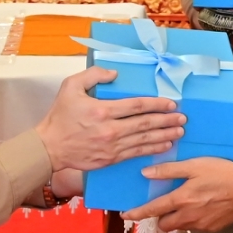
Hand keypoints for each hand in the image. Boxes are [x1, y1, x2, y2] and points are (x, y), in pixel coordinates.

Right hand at [36, 67, 185, 172]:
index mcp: (102, 110)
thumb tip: (115, 74)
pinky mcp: (111, 158)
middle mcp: (110, 129)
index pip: (136, 106)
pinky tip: (165, 145)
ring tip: (180, 131)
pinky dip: (153, 148)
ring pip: (144, 139)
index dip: (156, 104)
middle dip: (167, 120)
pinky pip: (136, 153)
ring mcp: (112, 146)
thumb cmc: (60, 116)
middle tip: (182, 117)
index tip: (171, 103)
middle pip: (145, 123)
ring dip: (165, 135)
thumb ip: (93, 75)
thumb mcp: (70, 86)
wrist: (49, 147)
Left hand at [125, 157, 232, 232]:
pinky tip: (203, 206)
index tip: (125, 215)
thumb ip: (169, 170)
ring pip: (180, 226)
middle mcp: (188, 216)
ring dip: (177, 218)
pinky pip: (195, 227)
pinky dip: (193, 219)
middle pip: (164, 224)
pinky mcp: (212, 229)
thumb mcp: (195, 165)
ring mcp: (200, 225)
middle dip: (160, 217)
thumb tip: (145, 174)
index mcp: (181, 199)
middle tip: (167, 203)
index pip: (152, 210)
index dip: (137, 213)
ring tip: (187, 203)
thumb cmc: (222, 173)